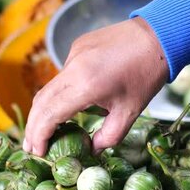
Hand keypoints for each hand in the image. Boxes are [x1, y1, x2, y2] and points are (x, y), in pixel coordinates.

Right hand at [23, 17, 168, 155]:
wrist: (158, 35)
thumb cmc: (146, 75)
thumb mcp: (130, 112)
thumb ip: (109, 136)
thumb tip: (92, 150)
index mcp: (86, 86)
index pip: (50, 114)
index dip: (40, 136)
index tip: (38, 153)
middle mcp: (74, 68)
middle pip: (41, 101)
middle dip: (34, 127)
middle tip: (32, 148)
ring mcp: (73, 54)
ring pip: (50, 87)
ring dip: (44, 110)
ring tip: (46, 131)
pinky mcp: (78, 46)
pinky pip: (63, 74)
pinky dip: (60, 92)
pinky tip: (71, 103)